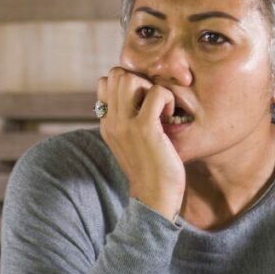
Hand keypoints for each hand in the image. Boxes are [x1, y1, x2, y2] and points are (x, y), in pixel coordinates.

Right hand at [96, 67, 185, 221]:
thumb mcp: (131, 144)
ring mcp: (126, 124)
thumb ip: (128, 123)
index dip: (127, 84)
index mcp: (107, 124)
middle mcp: (112, 121)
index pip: (105, 83)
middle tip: (152, 102)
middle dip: (139, 80)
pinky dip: (167, 99)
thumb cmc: (150, 171)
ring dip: (151, 87)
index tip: (143, 102)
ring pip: (131, 78)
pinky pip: (156, 93)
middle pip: (116, 74)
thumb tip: (140, 101)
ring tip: (160, 109)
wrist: (154, 198)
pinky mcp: (145, 128)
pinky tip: (169, 118)